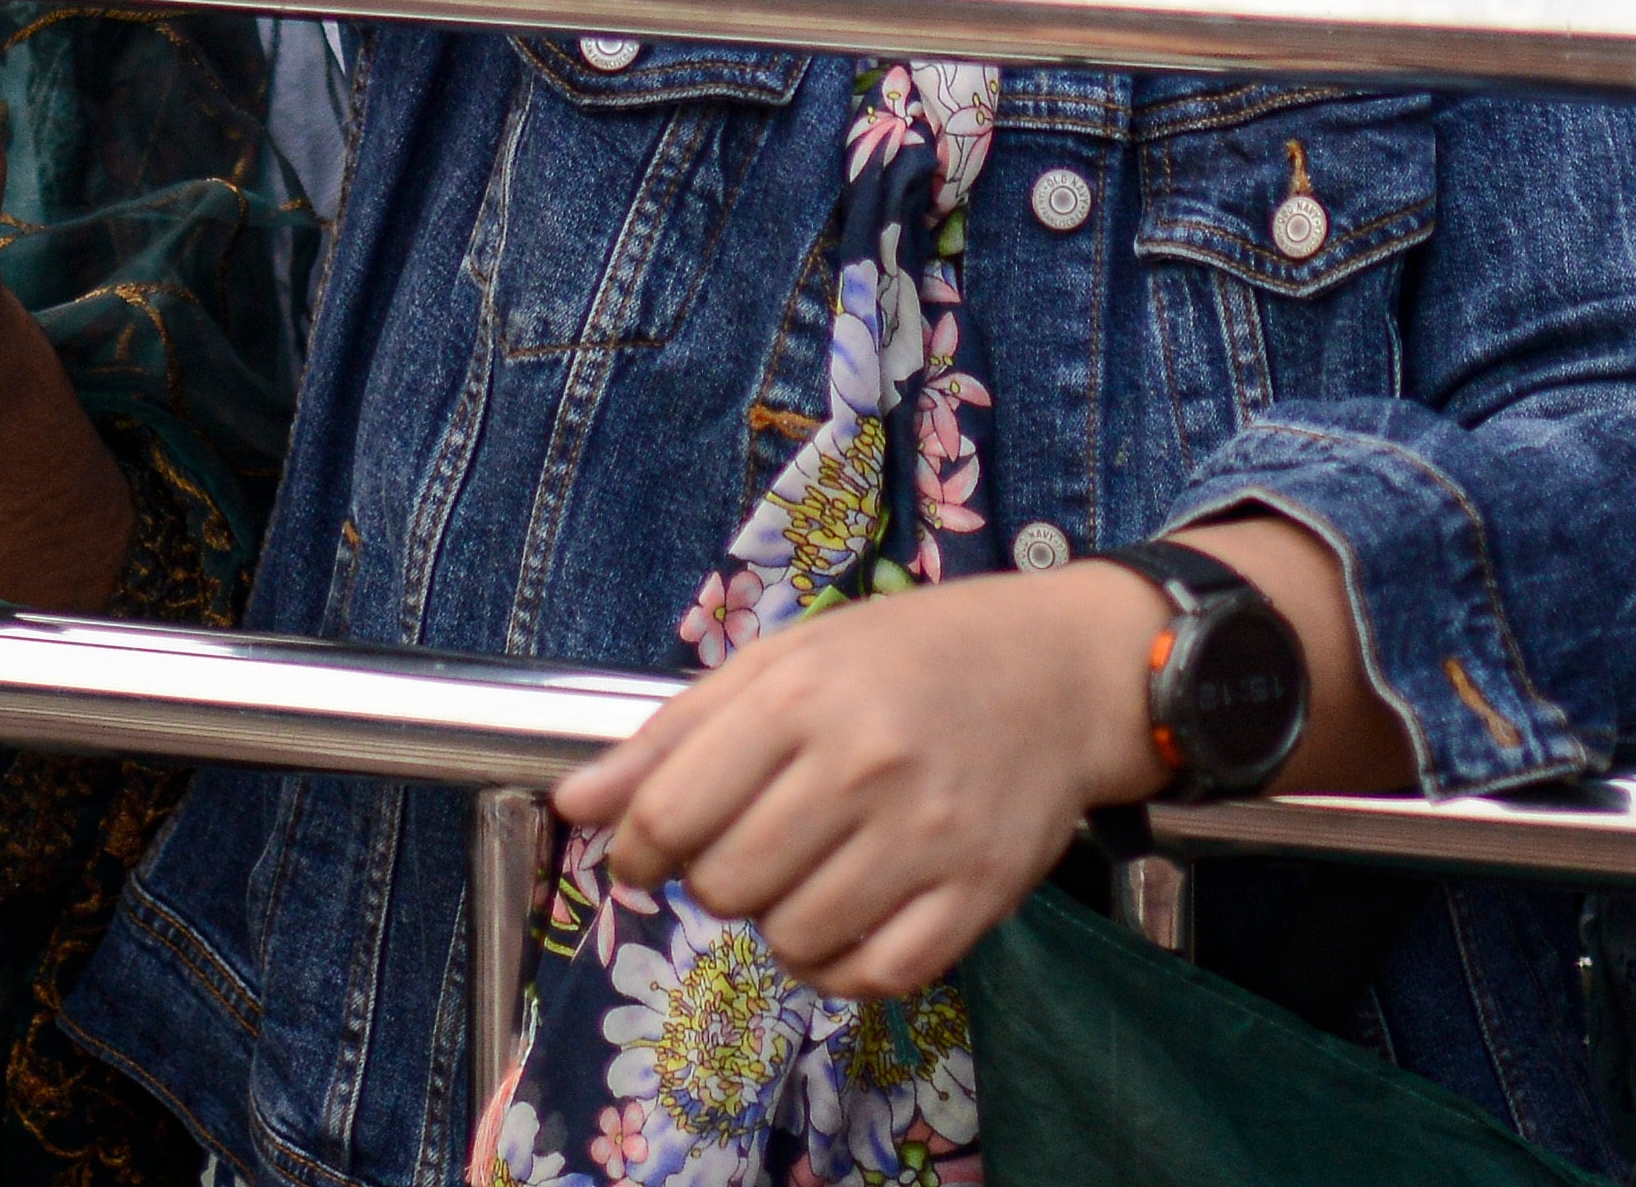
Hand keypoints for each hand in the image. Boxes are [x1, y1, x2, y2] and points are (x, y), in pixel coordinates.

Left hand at [556, 564, 1156, 999]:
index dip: (638, 849)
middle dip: (717, 880)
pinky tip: (850, 920)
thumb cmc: (907, 658)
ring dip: (781, 924)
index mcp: (799, 699)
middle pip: (726, 886)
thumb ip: (673, 736)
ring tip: (810, 874)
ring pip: (793, 942)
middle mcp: (861, 768)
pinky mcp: (978, 895)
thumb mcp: (783, 662)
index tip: (649, 852)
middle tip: (754, 844)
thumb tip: (575, 805)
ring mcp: (926, 838)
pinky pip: (874, 978)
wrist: (1060, 671)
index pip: (669, 814)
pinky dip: (843, 968)